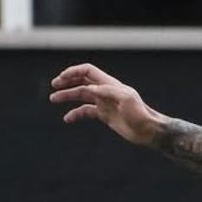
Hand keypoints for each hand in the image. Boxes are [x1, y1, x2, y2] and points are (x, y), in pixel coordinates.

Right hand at [49, 63, 165, 145]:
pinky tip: (67, 118)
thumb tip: (90, 87)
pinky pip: (86, 111)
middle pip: (82, 81)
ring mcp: (105, 103)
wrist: (148, 130)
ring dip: (67, 96)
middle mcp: (106, 91)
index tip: (61, 78)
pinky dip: (75, 113)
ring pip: (82, 96)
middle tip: (54, 86)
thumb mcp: (126, 100)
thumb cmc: (140, 113)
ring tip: (53, 99)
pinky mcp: (105, 115)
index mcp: (110, 84)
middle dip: (67, 82)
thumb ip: (108, 91)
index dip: (74, 71)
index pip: (89, 71)